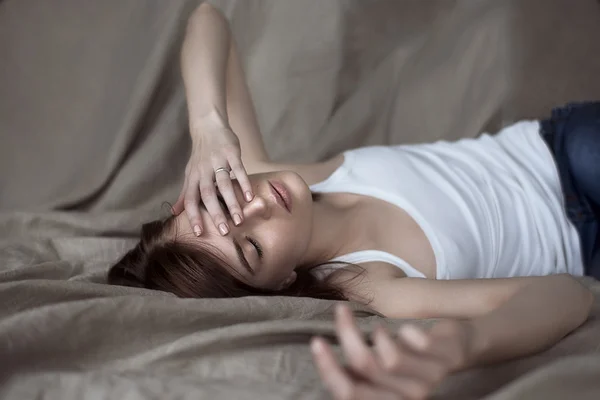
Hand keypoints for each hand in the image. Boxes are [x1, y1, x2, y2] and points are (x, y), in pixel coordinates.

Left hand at [172, 115, 253, 235]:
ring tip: (239, 219)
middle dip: (216, 214)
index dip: (193, 216)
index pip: (190, 199)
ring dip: (232, 203)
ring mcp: (217, 161)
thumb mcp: (190, 174)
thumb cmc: (200, 155)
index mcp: (192, 178)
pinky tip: (250, 197)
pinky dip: (244, 183)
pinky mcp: (231, 153)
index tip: (199, 233)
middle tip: (225, 232)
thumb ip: (184, 194)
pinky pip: (238, 170)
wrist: (208, 127)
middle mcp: (203, 171)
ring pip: (223, 185)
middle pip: (207, 195)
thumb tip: (174, 213)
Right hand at [311, 304, 473, 399]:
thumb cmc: (416, 357)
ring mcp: (430, 378)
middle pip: (365, 369)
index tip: (317, 341)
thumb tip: (323, 357)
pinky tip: (405, 329)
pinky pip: (422, 346)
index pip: (349, 393)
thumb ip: (359, 370)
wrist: (464, 348)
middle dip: (347, 336)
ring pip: (389, 359)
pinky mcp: (448, 358)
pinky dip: (409, 334)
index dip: (328, 368)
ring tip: (377, 326)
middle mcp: (408, 396)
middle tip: (340, 310)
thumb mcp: (385, 370)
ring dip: (377, 335)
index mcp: (388, 399)